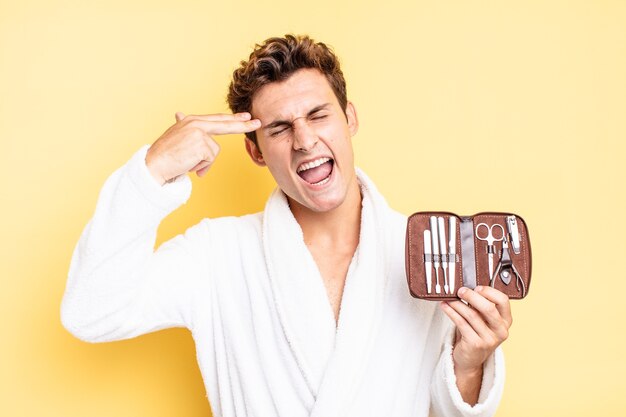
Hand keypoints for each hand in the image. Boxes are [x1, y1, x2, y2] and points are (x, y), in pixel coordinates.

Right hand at [145, 111, 260, 184]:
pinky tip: (188, 164)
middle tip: (257, 123)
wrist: (153, 165)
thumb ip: (184, 126)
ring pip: (215, 151)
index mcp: (191, 121)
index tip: (246, 117)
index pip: (217, 119)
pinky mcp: (201, 144)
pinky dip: (201, 166)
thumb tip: (179, 113)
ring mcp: (199, 132)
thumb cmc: (164, 154)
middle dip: (242, 125)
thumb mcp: (175, 135)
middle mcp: (196, 123)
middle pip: (225, 125)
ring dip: (204, 162)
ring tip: (187, 162)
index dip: (232, 119)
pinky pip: (210, 159)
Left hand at [440, 286, 511, 373]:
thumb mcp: (484, 320)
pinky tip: (445, 307)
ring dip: (457, 304)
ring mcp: (489, 339)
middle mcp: (501, 331)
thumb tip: (466, 288)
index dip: (489, 292)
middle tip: (460, 291)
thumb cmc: (476, 334)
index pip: (503, 301)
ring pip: (471, 315)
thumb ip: (480, 306)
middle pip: (488, 308)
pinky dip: (451, 312)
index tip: (476, 287)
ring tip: (448, 298)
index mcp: (506, 321)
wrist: (470, 359)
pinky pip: (461, 323)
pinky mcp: (475, 344)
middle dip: (472, 296)